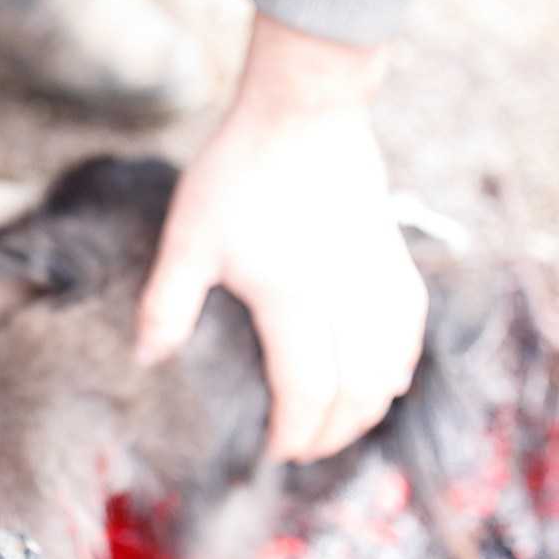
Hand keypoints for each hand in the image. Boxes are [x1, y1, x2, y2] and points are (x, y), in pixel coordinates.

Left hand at [137, 13, 427, 462]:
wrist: (304, 109)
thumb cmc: (242, 169)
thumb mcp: (189, 238)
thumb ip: (166, 305)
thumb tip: (148, 360)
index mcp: (294, 299)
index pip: (307, 394)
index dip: (293, 433)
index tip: (273, 449)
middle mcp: (348, 298)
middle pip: (357, 394)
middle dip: (331, 435)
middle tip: (302, 449)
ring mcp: (379, 279)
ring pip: (392, 369)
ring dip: (368, 408)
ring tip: (337, 425)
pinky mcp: (396, 259)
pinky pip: (410, 332)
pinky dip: (399, 367)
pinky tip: (384, 381)